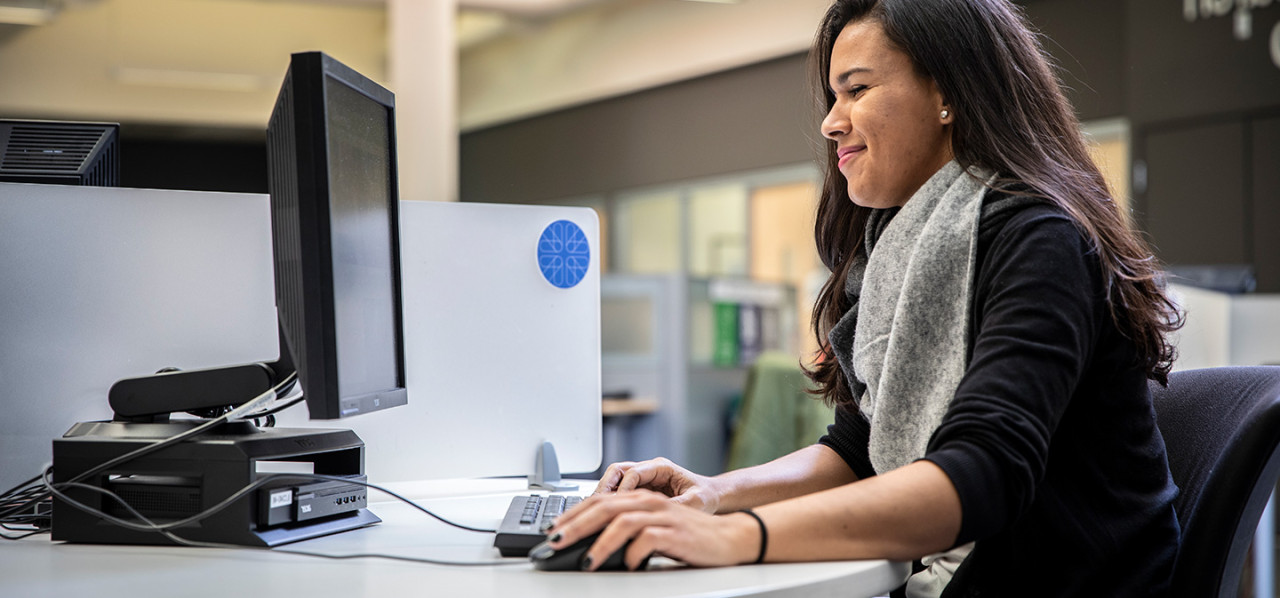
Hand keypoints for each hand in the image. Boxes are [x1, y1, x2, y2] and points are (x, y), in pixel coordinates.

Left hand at [547, 489, 759, 569]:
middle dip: (576, 525)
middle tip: (555, 542)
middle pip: (604, 507)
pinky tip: (627, 566)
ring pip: (622, 523)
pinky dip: (632, 555)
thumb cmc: (689, 537)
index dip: (573, 514)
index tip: (553, 529)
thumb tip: (589, 547)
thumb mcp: (653, 529)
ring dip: (599, 543)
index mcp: (641, 498)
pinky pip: (647, 540)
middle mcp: (650, 502)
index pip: (599, 500)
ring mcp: (663, 516)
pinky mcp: (676, 532)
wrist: (730, 538)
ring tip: (585, 561)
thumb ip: (626, 531)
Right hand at [594, 457, 721, 512]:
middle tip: (596, 505)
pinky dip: (609, 501)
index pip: (633, 473)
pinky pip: (618, 491)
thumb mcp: (695, 503)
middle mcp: (649, 470)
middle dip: (604, 487)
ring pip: (614, 479)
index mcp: (662, 467)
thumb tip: (655, 516)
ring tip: (595, 510)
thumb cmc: (706, 497)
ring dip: (603, 493)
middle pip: (617, 471)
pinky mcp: (640, 490)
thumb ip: (675, 506)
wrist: (712, 498)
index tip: (619, 507)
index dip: (623, 490)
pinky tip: (604, 515)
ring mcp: (643, 478)